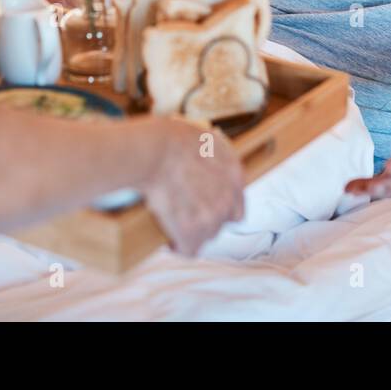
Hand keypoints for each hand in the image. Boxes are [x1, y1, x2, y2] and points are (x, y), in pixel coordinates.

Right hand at [143, 118, 244, 254]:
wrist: (155, 151)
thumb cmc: (172, 139)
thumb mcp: (204, 139)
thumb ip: (213, 158)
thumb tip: (203, 162)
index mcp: (234, 177)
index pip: (235, 208)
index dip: (216, 207)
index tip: (201, 207)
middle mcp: (228, 200)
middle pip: (219, 222)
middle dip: (203, 219)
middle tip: (182, 212)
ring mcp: (211, 218)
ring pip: (205, 236)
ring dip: (191, 232)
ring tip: (172, 222)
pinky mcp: (191, 233)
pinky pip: (188, 249)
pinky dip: (178, 246)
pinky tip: (168, 239)